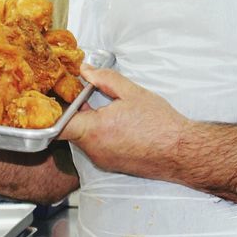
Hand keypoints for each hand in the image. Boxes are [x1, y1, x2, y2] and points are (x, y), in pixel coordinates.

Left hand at [59, 66, 191, 181]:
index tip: (58, 98)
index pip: (58, 125)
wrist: (182, 151)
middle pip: (70, 129)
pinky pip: (97, 147)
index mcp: (95, 130)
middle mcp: (94, 150)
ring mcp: (102, 160)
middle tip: (89, 96)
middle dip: (77, 112)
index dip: (54, 111)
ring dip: (90, 123)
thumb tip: (86, 70)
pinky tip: (119, 125)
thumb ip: (104, 79)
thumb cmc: (161, 124)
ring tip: (111, 111)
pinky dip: (101, 135)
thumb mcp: (132, 92)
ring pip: (84, 139)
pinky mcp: (111, 165)